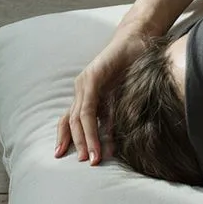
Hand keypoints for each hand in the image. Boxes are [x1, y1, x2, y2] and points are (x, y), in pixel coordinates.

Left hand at [55, 27, 154, 163]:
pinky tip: (97, 139)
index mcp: (88, 94)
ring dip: (86, 139)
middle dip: (77, 144)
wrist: (139, 40)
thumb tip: (112, 142)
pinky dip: (92, 125)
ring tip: (92, 157)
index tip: (63, 155)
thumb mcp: (123, 96)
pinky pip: (89, 106)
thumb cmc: (134, 66)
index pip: (71, 119)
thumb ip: (115, 115)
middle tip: (83, 163)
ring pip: (80, 118)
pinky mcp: (92, 77)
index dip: (68, 137)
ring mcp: (85, 83)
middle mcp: (82, 89)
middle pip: (72, 121)